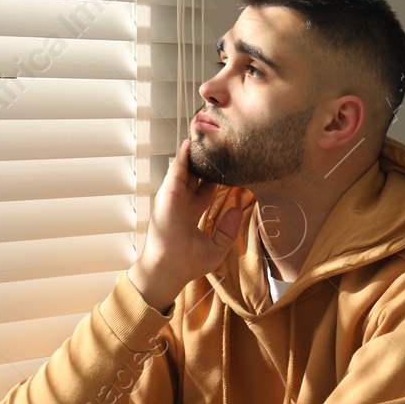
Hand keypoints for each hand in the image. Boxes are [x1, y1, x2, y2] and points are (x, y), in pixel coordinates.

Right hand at [128, 138, 246, 312]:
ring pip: (185, 170)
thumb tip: (237, 210)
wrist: (170, 269)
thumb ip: (227, 230)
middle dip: (204, 161)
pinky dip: (183, 157)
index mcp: (191, 213)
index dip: (216, 178)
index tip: (229, 167)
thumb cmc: (189, 264)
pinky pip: (176, 171)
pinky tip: (191, 143)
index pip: (206, 190)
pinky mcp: (168, 194)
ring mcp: (173, 197)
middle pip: (194, 176)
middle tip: (216, 144)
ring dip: (193, 153)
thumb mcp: (217, 248)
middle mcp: (181, 202)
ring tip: (204, 134)